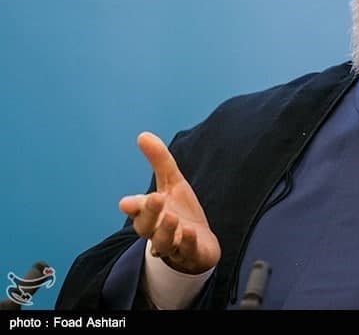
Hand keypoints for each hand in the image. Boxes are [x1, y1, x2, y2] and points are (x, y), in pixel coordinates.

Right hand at [118, 132, 220, 273]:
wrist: (200, 244)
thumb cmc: (180, 212)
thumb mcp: (173, 183)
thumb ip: (159, 161)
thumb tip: (143, 135)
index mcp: (150, 215)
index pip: (137, 211)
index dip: (134, 207)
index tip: (128, 201)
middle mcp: (158, 232)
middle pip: (146, 228)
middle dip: (149, 215)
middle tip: (155, 199)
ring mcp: (174, 245)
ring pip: (164, 243)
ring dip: (166, 231)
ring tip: (172, 217)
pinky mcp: (192, 255)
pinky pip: (187, 252)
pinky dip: (187, 243)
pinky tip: (190, 232)